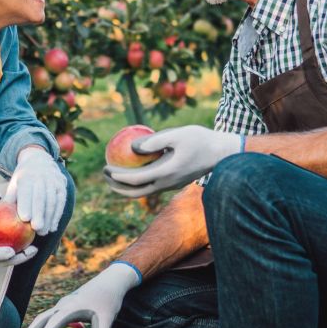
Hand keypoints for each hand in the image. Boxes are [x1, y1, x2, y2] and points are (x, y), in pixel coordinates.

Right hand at [0, 190, 37, 263]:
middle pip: (2, 261)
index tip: (10, 251)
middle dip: (17, 259)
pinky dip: (23, 248)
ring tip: (35, 249)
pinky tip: (34, 239)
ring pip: (9, 259)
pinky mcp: (1, 247)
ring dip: (22, 256)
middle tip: (30, 251)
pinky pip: (13, 250)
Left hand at [5, 147, 66, 235]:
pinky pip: (61, 202)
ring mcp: (54, 181)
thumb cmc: (22, 179)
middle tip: (36, 229)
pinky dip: (57, 216)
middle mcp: (41, 177)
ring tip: (43, 232)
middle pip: (41, 197)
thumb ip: (10, 200)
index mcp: (26, 176)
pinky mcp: (62, 187)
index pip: (26, 191)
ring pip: (52, 201)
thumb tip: (1, 218)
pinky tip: (52, 227)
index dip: (26, 204)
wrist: (39, 162)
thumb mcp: (14, 185)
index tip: (25, 218)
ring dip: (49, 218)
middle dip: (39, 213)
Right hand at [21, 263, 140, 327]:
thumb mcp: (107, 319)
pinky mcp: (65, 306)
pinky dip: (41, 327)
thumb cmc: (108, 300)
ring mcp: (63, 304)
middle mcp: (63, 304)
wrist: (110, 282)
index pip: (55, 321)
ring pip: (43, 317)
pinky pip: (49, 317)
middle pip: (42, 319)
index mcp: (72, 306)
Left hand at [104, 125, 243, 197]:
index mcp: (166, 173)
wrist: (222, 154)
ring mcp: (171, 186)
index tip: (105, 166)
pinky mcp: (174, 183)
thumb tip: (132, 147)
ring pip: (143, 192)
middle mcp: (167, 184)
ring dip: (126, 187)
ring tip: (113, 176)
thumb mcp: (177, 134)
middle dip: (116, 187)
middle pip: (135, 192)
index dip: (117, 176)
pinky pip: (151, 186)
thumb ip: (154, 141)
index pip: (135, 180)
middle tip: (104, 174)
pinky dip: (138, 182)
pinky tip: (132, 169)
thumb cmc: (200, 140)